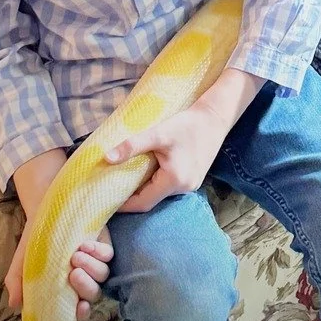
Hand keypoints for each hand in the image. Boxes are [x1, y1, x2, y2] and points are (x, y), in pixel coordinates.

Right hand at [6, 225, 111, 320]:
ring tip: (75, 255)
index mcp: (65, 293)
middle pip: (93, 294)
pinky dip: (99, 252)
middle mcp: (82, 282)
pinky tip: (85, 245)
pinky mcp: (102, 247)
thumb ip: (17, 284)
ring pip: (102, 275)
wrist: (43, 217)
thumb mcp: (20, 265)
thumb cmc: (33, 246)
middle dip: (85, 287)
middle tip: (73, 274)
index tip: (79, 307)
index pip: (77, 312)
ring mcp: (94, 265)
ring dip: (91, 267)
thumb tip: (15, 304)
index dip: (81, 315)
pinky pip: (108, 255)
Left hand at [105, 103, 226, 214]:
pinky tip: (148, 172)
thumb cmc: (186, 124)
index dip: (123, 205)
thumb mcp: (158, 133)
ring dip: (144, 189)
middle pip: (151, 200)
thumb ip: (132, 146)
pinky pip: (169, 187)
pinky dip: (156, 183)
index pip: (143, 203)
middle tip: (112, 188)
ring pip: (160, 194)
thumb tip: (107, 158)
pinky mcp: (194, 179)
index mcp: (173, 181)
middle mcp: (184, 188)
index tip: (106, 200)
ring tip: (127, 179)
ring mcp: (191, 185)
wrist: (215, 116)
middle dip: (132, 196)